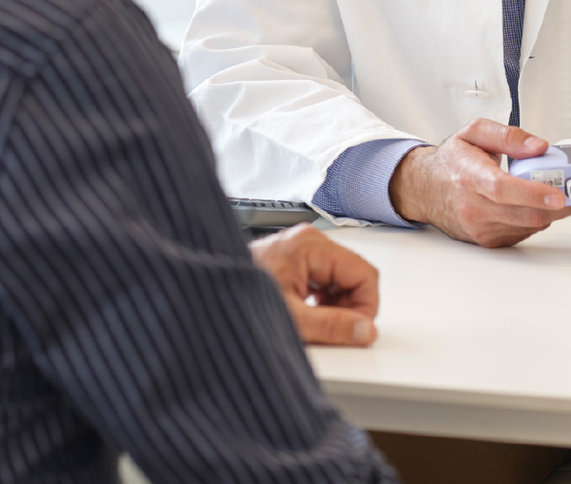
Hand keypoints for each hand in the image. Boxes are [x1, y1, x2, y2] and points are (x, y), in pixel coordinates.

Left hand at [249, 223, 379, 345]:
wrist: (204, 294)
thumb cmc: (236, 298)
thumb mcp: (291, 319)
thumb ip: (332, 326)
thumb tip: (364, 330)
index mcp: (310, 246)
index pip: (364, 273)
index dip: (366, 307)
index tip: (356, 330)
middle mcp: (308, 241)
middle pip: (354, 275)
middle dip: (349, 307)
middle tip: (332, 330)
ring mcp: (301, 249)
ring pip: (340, 279)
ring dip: (335, 306)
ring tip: (314, 323)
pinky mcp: (294, 259)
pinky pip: (324, 280)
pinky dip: (322, 301)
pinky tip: (307, 314)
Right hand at [388, 119, 570, 247]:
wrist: (426, 189)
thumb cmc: (451, 162)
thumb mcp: (474, 133)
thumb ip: (508, 135)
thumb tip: (539, 147)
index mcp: (469, 175)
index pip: (502, 189)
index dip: (533, 193)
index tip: (558, 193)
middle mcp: (472, 206)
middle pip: (522, 214)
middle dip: (558, 207)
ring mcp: (479, 227)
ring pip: (527, 226)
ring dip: (550, 213)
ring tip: (558, 195)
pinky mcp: (486, 240)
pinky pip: (522, 233)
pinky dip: (535, 220)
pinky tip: (534, 205)